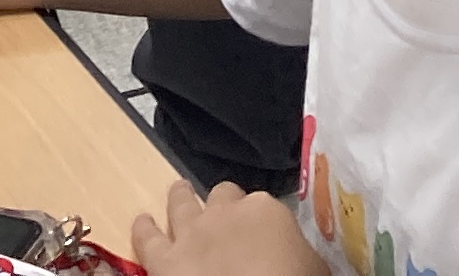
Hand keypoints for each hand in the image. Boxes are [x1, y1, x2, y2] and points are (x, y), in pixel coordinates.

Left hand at [131, 181, 312, 275]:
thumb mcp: (316, 268)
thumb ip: (302, 255)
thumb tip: (298, 258)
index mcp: (266, 210)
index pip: (266, 207)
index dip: (265, 223)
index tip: (268, 238)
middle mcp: (225, 212)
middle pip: (224, 196)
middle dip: (226, 205)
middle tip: (229, 219)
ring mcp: (191, 233)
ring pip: (181, 202)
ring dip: (181, 197)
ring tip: (179, 191)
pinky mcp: (165, 260)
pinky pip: (148, 238)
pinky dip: (144, 229)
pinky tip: (143, 223)